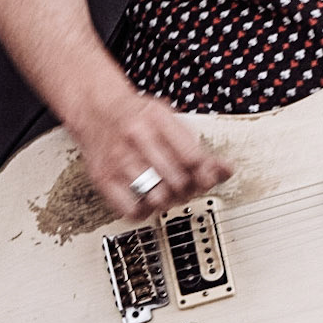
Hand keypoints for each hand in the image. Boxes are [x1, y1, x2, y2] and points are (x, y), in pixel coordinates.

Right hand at [68, 86, 230, 219]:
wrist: (96, 109)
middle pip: (177, 179)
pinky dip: (146, 212)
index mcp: (157, 118)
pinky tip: (148, 201)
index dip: (205, 173)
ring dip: (170, 201)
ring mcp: (118, 159)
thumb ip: (196, 144)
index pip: (192, 157)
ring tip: (170, 193)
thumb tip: (226, 170)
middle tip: (188, 186)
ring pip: (157, 197)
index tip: (206, 175)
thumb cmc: (136, 115)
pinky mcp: (103, 179)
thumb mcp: (169, 118)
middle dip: (190, 188)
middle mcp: (137, 137)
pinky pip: (130, 210)